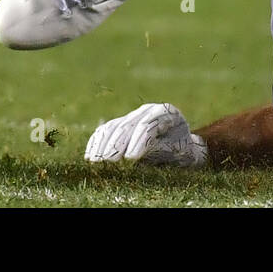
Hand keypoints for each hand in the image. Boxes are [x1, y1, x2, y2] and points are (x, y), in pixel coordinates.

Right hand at [85, 102, 207, 167]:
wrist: (181, 147)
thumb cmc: (182, 151)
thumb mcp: (179, 151)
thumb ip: (160, 149)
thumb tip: (135, 155)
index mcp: (166, 113)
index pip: (148, 125)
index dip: (138, 142)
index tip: (130, 158)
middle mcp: (148, 110)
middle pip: (129, 125)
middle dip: (117, 144)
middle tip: (110, 160)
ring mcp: (134, 115)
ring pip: (115, 127)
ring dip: (104, 145)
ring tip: (96, 161)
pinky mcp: (123, 123)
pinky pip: (106, 130)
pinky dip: (97, 143)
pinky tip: (90, 156)